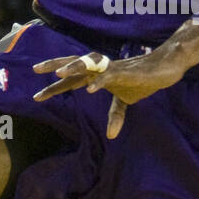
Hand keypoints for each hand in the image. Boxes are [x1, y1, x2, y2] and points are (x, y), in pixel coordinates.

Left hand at [32, 48, 185, 138]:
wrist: (164, 69)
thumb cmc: (143, 81)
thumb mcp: (126, 101)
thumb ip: (116, 115)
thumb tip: (111, 135)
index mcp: (97, 76)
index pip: (71, 80)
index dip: (54, 87)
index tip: (37, 97)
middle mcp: (101, 69)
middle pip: (74, 63)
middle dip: (54, 65)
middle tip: (34, 69)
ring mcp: (113, 69)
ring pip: (89, 65)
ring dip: (74, 67)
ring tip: (58, 73)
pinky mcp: (127, 73)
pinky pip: (110, 76)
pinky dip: (100, 83)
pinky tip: (90, 90)